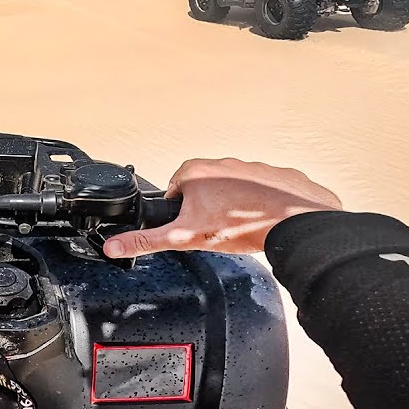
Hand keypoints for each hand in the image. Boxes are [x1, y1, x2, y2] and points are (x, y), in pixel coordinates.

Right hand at [103, 158, 342, 258]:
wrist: (294, 224)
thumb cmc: (240, 226)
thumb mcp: (185, 237)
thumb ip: (146, 240)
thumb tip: (114, 245)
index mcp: (196, 172)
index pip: (175, 189)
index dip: (180, 211)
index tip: (190, 225)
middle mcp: (225, 163)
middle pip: (206, 187)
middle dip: (208, 207)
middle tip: (214, 229)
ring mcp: (256, 167)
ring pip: (237, 188)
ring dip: (237, 205)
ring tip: (242, 229)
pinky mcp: (282, 176)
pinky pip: (269, 190)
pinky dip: (266, 205)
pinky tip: (267, 222)